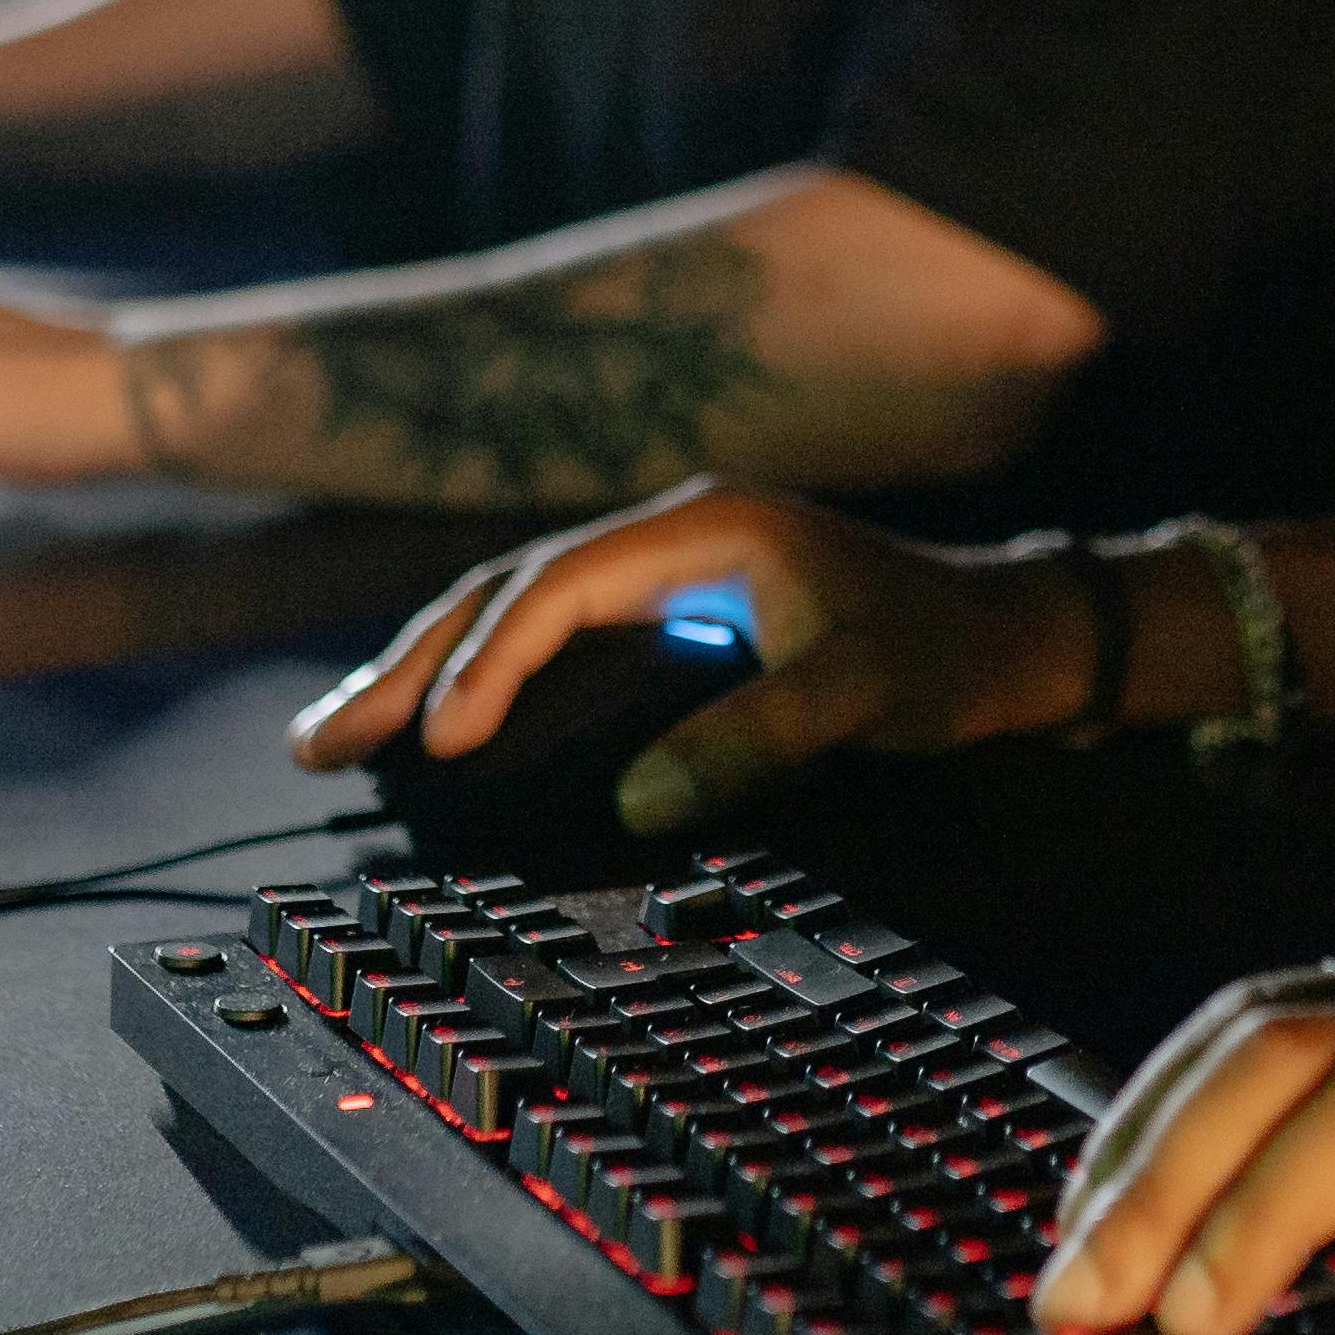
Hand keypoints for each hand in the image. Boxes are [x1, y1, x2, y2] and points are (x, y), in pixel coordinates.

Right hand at [282, 478, 1099, 832]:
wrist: (1015, 635)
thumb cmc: (949, 658)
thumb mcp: (865, 695)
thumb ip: (754, 737)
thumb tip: (638, 804)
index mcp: (702, 530)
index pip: (559, 587)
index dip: (490, 662)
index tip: (437, 741)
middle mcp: (668, 536)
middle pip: (506, 590)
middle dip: (409, 665)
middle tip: (319, 739)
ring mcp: (665, 572)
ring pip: (513, 612)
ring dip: (425, 671)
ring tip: (332, 735)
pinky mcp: (669, 615)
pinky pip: (548, 641)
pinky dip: (481, 681)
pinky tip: (428, 728)